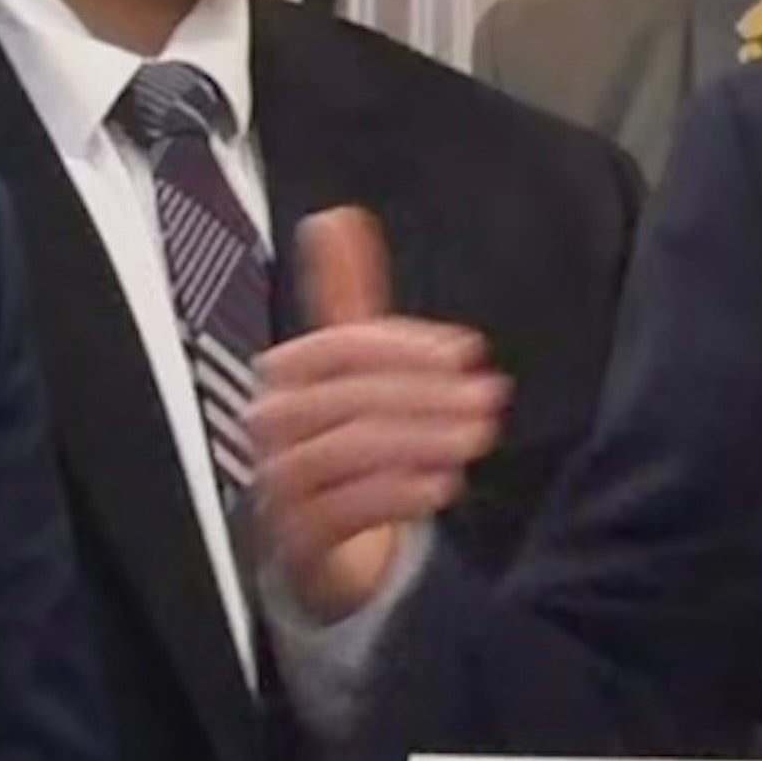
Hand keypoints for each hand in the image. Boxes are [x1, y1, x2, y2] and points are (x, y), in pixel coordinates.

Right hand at [235, 210, 506, 625]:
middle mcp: (273, 426)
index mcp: (285, 376)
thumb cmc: (339, 444)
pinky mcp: (299, 537)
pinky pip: (342, 510)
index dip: (404, 346)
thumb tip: (338, 218)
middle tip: (488, 397)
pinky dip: (395, 495)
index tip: (466, 352)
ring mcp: (280, 483)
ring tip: (475, 438)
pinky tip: (442, 486)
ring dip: (419, 440)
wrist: (321, 542)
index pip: (340, 348)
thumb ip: (346, 295)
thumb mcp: (351, 367)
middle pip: (347, 398)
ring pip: (345, 451)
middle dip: (424, 394)